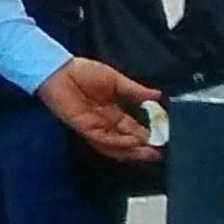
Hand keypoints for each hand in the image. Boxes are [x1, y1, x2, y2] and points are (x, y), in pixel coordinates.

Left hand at [37, 55, 162, 166]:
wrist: (59, 70)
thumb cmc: (83, 72)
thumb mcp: (116, 80)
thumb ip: (135, 91)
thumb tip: (158, 96)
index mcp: (113, 112)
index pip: (133, 128)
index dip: (148, 134)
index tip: (164, 138)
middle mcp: (104, 123)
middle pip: (126, 140)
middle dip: (143, 148)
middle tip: (161, 153)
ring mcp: (94, 127)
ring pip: (116, 145)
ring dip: (133, 150)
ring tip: (151, 154)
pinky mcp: (83, 127)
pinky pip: (102, 139)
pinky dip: (118, 142)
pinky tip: (132, 143)